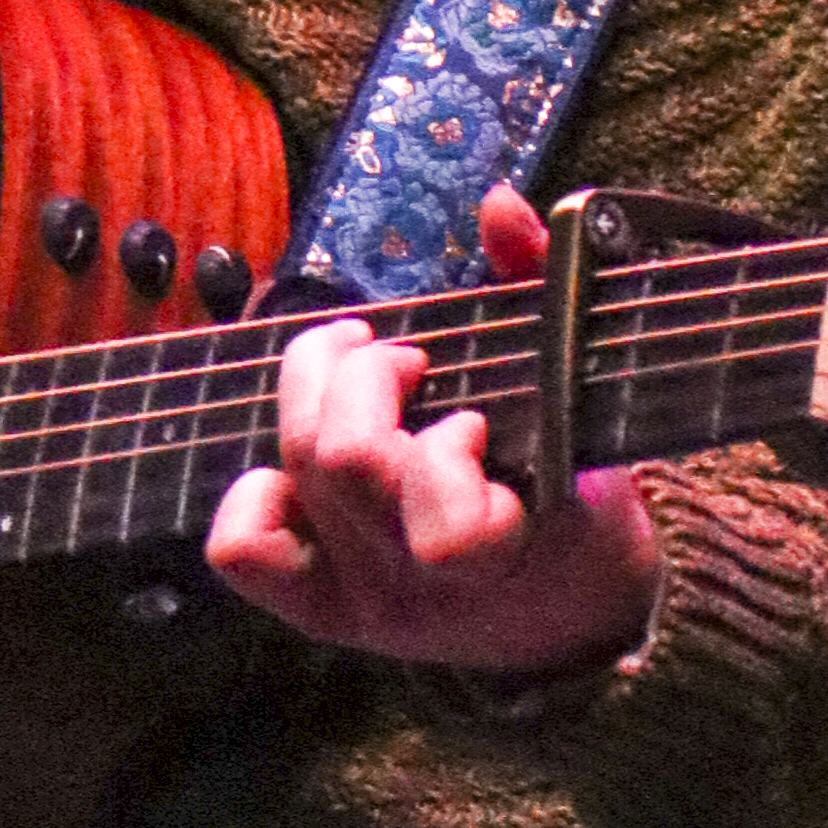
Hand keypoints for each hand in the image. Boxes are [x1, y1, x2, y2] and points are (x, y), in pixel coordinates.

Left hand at [204, 186, 662, 676]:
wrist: (571, 622)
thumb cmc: (577, 500)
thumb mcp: (584, 402)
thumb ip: (547, 290)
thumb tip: (500, 205)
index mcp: (502, 549)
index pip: (447, 520)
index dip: (449, 444)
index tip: (478, 420)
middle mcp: (420, 585)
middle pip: (342, 456)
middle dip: (368, 375)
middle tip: (406, 361)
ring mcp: (361, 602)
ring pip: (295, 467)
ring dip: (319, 393)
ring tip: (360, 375)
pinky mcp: (318, 610)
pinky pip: (243, 549)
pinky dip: (259, 490)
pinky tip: (304, 465)